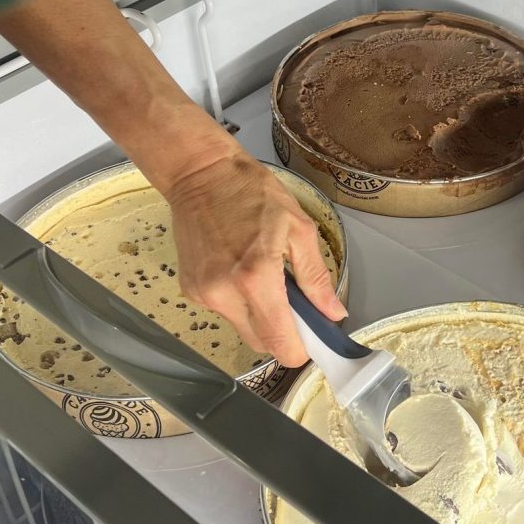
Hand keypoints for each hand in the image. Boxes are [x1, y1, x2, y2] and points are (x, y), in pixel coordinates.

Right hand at [161, 142, 346, 367]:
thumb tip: (333, 313)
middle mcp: (224, 293)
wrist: (200, 174)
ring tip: (265, 279)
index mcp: (255, 278)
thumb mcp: (298, 229)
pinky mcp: (190, 290)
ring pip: (242, 328)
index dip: (300, 349)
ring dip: (259, 316)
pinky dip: (239, 302)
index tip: (312, 337)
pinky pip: (224, 312)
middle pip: (261, 343)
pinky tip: (240, 271)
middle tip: (294, 305)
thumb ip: (315, 278)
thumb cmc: (252, 193)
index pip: (279, 343)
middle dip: (282, 333)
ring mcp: (203, 294)